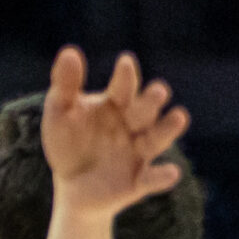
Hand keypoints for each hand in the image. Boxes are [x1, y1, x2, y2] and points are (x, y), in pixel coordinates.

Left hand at [39, 47, 190, 219]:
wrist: (70, 185)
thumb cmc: (69, 143)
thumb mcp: (59, 115)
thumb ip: (64, 87)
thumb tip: (69, 52)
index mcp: (117, 104)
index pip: (123, 87)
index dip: (125, 77)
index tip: (125, 64)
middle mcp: (134, 124)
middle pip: (145, 110)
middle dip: (151, 101)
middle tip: (158, 91)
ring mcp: (140, 152)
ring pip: (157, 139)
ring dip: (168, 129)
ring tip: (179, 118)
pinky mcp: (140, 181)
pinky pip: (153, 179)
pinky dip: (161, 176)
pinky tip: (169, 172)